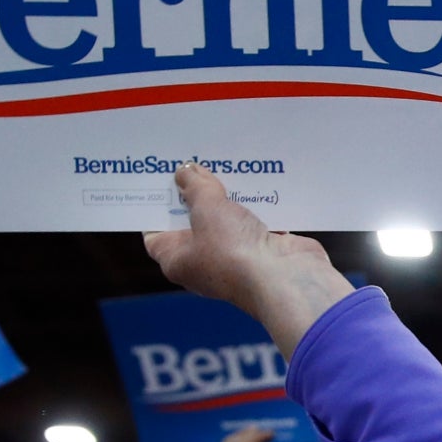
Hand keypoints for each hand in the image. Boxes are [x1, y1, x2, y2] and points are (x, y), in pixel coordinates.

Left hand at [145, 165, 353, 356]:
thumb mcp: (206, 208)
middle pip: (193, 223)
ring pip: (227, 221)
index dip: (156, 207)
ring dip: (228, 197)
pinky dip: (257, 205)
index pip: (156, 233)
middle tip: (193, 162)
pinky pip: (256, 223)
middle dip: (195, 194)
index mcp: (178, 260)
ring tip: (225, 164)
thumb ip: (196, 187)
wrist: (286, 278)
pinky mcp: (264, 252)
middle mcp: (204, 263)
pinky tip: (257, 181)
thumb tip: (185, 172)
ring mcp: (236, 258)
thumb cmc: (233, 251)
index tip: (159, 181)